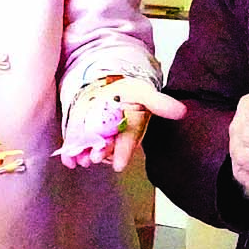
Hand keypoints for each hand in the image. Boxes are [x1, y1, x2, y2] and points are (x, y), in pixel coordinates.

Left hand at [62, 77, 187, 172]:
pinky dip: (70, 153)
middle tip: (94, 157)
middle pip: (107, 148)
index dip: (123, 152)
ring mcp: (96, 137)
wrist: (108, 83)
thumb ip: (160, 103)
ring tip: (79, 159)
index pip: (128, 142)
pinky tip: (67, 159)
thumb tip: (182, 112)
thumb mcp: (144, 92)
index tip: (118, 165)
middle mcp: (114, 137)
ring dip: (84, 155)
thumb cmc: (128, 90)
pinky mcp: (80, 133)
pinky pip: (76, 145)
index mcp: (131, 129)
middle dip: (101, 153)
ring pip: (91, 149)